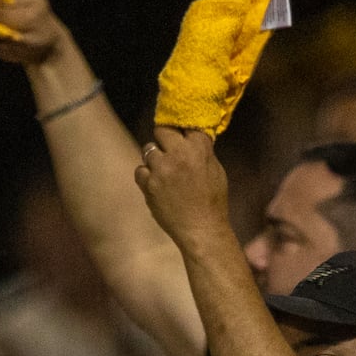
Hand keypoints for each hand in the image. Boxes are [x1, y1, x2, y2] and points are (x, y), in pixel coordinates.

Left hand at [133, 127, 229, 246]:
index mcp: (198, 148)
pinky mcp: (148, 184)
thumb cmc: (213, 201)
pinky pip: (140, 170)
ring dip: (154, 158)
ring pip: (148, 149)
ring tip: (164, 171)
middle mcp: (178, 154)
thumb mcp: (216, 170)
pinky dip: (146, 176)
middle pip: (162, 130)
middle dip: (165, 138)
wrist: (201, 230)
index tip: (181, 135)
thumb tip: (192, 138)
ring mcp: (161, 169)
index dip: (182, 131)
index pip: (185, 125)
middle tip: (169, 149)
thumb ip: (202, 151)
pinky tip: (156, 184)